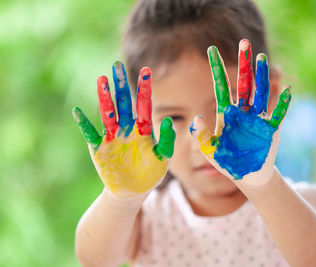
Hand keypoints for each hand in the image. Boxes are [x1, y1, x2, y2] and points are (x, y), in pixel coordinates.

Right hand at [73, 61, 174, 197]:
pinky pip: (90, 134)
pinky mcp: (98, 148)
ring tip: (102, 80)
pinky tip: (78, 111)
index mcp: (143, 129)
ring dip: (104, 98)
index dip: (145, 89)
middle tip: (118, 65)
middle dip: (120, 85)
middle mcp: (126, 129)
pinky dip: (84, 124)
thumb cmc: (150, 174)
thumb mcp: (162, 158)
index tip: (147, 71)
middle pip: (123, 103)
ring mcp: (111, 137)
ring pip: (107, 114)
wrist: (132, 192)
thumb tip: (171, 120)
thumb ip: (166, 140)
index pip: (144, 105)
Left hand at [190, 39, 290, 186]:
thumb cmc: (227, 163)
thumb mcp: (211, 151)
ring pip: (261, 93)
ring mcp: (258, 119)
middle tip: (243, 43)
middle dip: (244, 64)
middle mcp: (243, 112)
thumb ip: (202, 136)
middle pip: (244, 84)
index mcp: (227, 114)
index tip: (211, 50)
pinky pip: (278, 114)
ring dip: (263, 77)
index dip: (217, 70)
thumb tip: (195, 118)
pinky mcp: (272, 129)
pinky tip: (286, 91)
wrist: (247, 175)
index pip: (221, 87)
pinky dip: (282, 104)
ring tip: (263, 58)